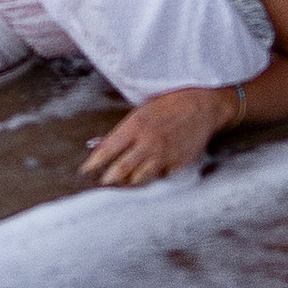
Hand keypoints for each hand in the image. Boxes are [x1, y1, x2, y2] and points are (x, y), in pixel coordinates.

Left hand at [82, 87, 226, 186]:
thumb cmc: (170, 104)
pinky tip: (152, 173)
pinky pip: (160, 177)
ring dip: (129, 182)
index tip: (85, 171)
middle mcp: (148, 143)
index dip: (93, 164)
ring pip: (139, 179)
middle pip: (121, 170)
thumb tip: (103, 146)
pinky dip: (154, 176)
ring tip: (124, 182)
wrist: (202, 106)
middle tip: (102, 183)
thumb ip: (124, 131)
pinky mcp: (178, 164)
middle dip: (108, 179)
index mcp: (135, 126)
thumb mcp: (142, 111)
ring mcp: (164, 156)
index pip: (107, 150)